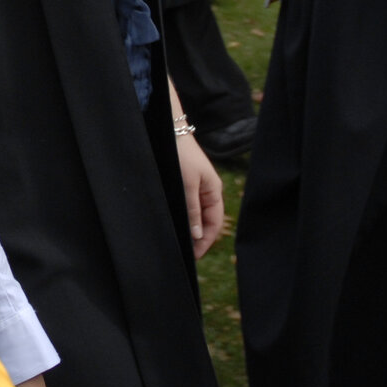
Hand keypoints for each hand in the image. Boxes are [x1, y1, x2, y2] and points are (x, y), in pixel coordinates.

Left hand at [179, 132, 224, 257]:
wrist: (171, 130)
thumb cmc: (182, 155)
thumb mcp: (188, 184)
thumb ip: (193, 210)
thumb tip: (197, 236)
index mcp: (214, 192)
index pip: (214, 224)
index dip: (205, 241)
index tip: (193, 256)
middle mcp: (207, 191)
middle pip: (206, 221)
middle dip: (198, 238)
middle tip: (185, 254)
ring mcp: (197, 187)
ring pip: (196, 215)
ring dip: (190, 229)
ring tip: (179, 244)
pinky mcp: (185, 183)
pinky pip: (188, 206)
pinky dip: (184, 217)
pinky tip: (175, 225)